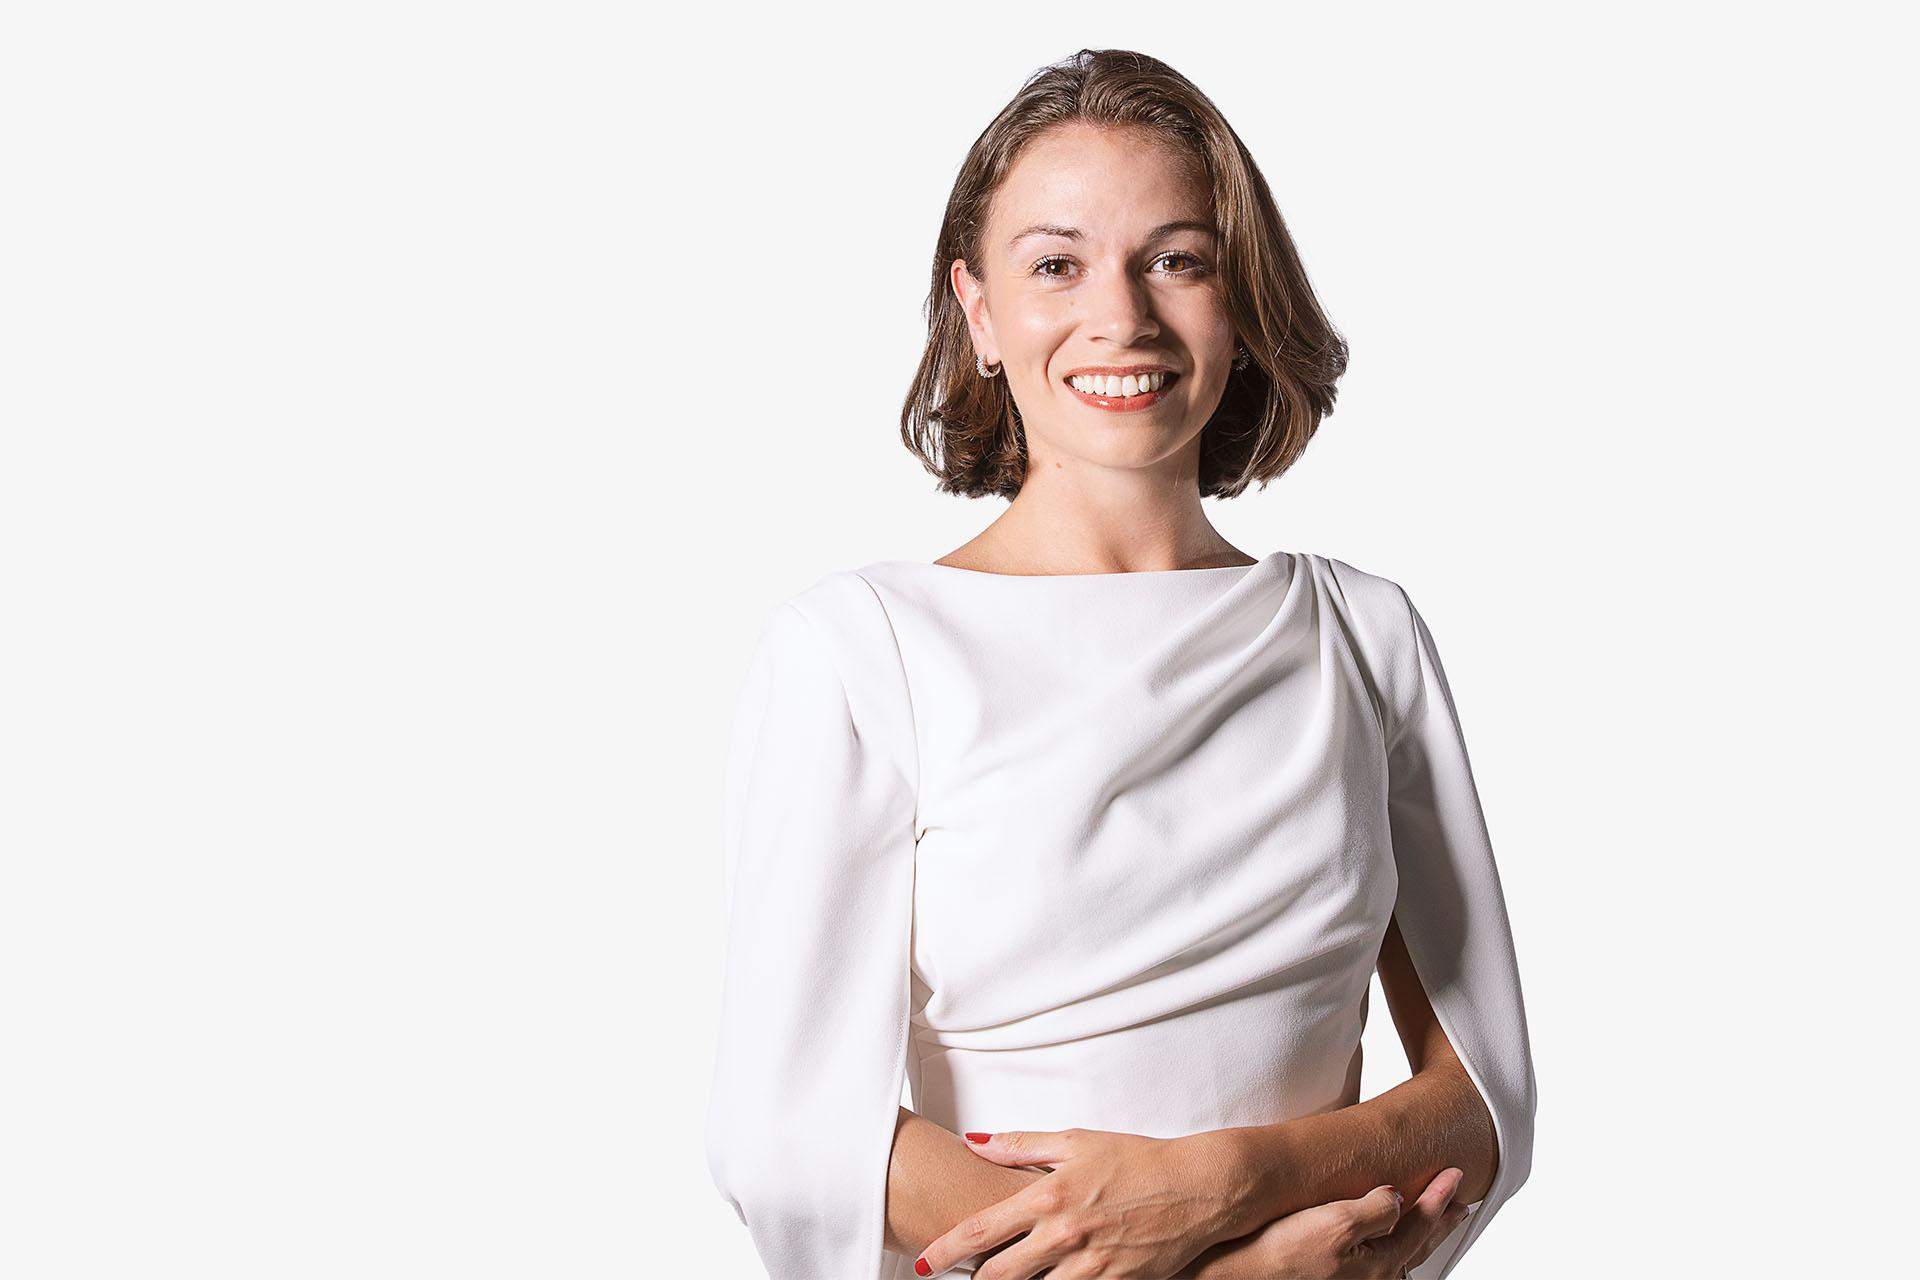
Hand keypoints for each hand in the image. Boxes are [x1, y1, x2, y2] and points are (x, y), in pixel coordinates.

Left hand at [912, 1126, 1244, 1278]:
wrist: (1198, 1188)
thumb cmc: (1137, 1160)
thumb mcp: (1077, 1141)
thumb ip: (1022, 1144)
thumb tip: (975, 1142)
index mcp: (1047, 1196)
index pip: (979, 1232)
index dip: (943, 1252)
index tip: (921, 1264)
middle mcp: (1063, 1235)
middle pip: (996, 1277)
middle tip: (960, 1278)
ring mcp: (1089, 1266)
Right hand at [1174, 1166, 1472, 1278]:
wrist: (1234, 1274)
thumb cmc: (1276, 1253)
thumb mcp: (1332, 1224)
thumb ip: (1374, 1210)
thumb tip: (1398, 1197)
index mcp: (1378, 1263)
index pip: (1420, 1222)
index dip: (1440, 1196)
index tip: (1456, 1172)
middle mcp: (1371, 1277)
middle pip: (1417, 1242)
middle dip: (1440, 1218)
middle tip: (1461, 1201)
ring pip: (1400, 1253)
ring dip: (1420, 1232)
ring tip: (1435, 1219)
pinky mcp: (1330, 1276)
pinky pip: (1379, 1259)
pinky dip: (1394, 1244)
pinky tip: (1388, 1241)